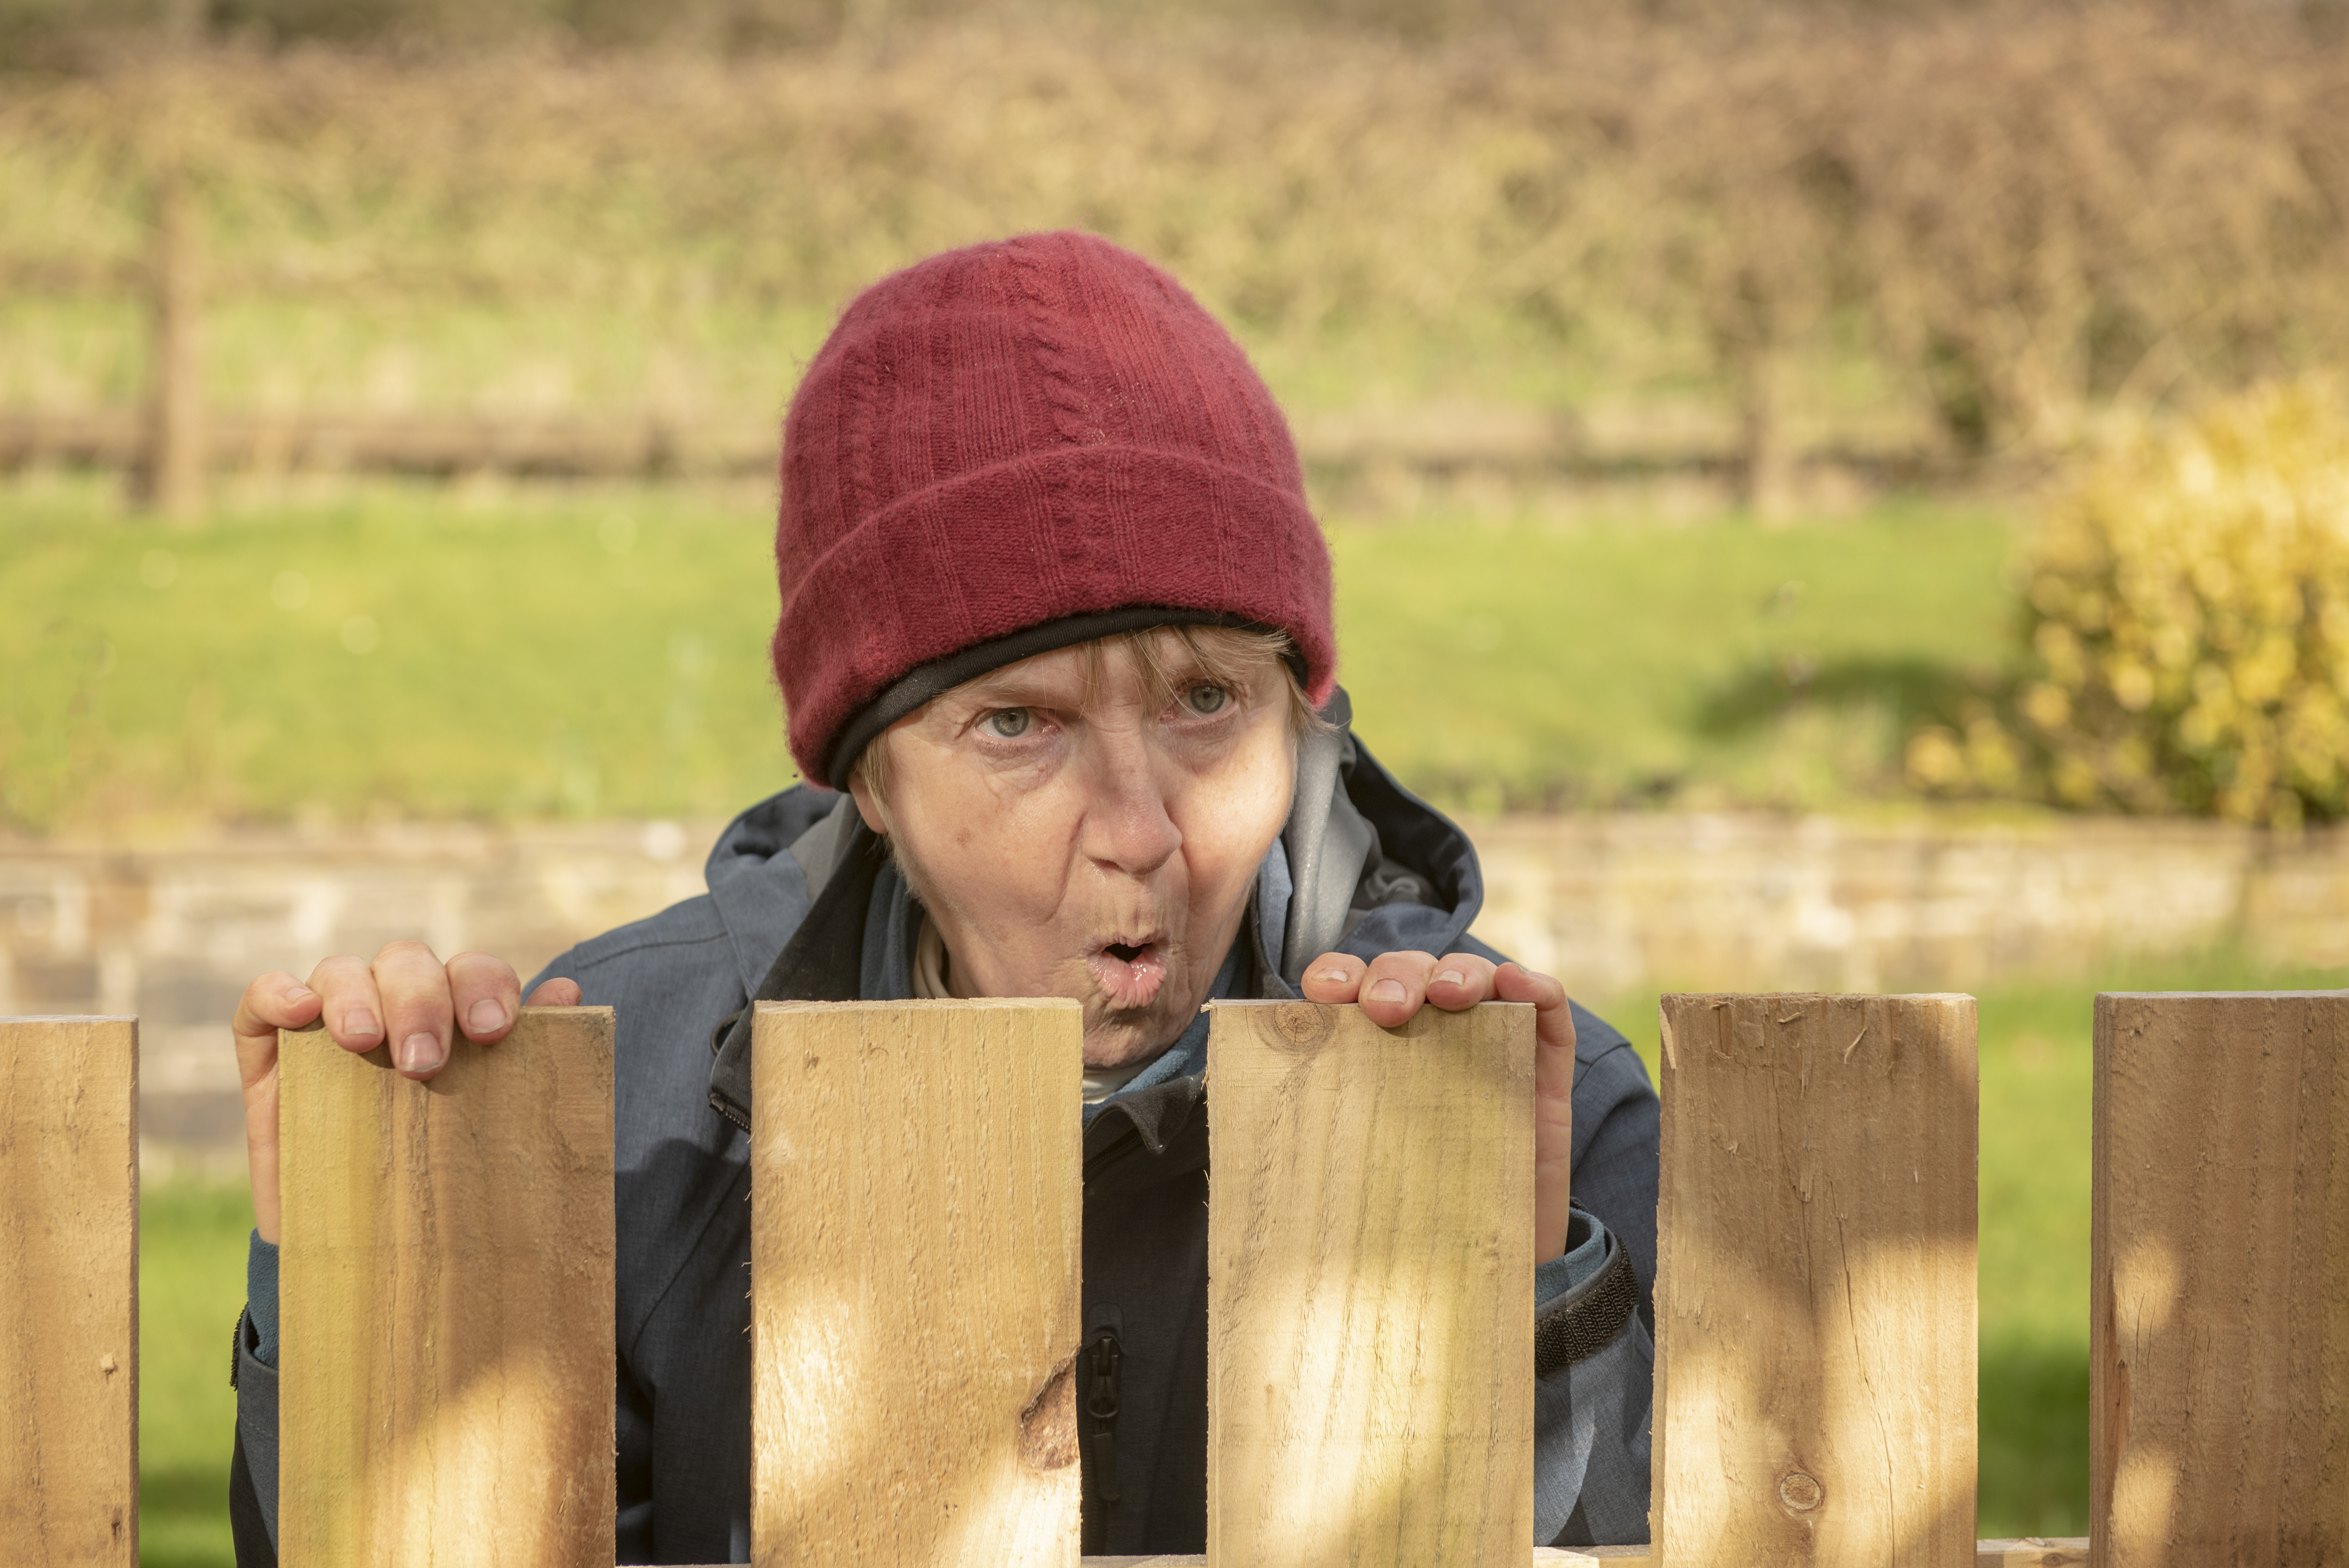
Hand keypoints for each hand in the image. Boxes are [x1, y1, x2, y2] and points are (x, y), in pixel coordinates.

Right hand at [230, 941, 581, 1244]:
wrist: (364, 1248)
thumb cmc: (439, 1184)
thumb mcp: (487, 1133)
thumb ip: (529, 1065)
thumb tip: (571, 993)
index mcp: (457, 1016)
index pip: (475, 972)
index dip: (487, 987)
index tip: (493, 1033)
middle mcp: (396, 1005)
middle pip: (410, 963)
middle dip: (422, 1000)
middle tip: (424, 1062)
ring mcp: (330, 1021)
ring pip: (344, 970)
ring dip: (357, 995)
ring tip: (363, 1041)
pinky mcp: (269, 1047)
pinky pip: (265, 997)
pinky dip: (280, 992)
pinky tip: (301, 1013)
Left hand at [1300, 950, 1575, 1261]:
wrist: (1477, 1264)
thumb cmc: (1405, 1208)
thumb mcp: (1356, 1168)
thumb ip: (1323, 1139)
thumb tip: (1264, 1129)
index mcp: (1372, 1046)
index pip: (1351, 988)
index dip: (1337, 976)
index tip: (1322, 994)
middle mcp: (1428, 1033)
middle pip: (1411, 973)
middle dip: (1395, 976)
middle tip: (1385, 1008)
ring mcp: (1490, 1043)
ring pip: (1474, 978)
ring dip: (1459, 973)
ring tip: (1447, 995)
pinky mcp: (1544, 1067)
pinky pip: (1546, 1011)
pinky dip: (1533, 987)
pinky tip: (1515, 985)